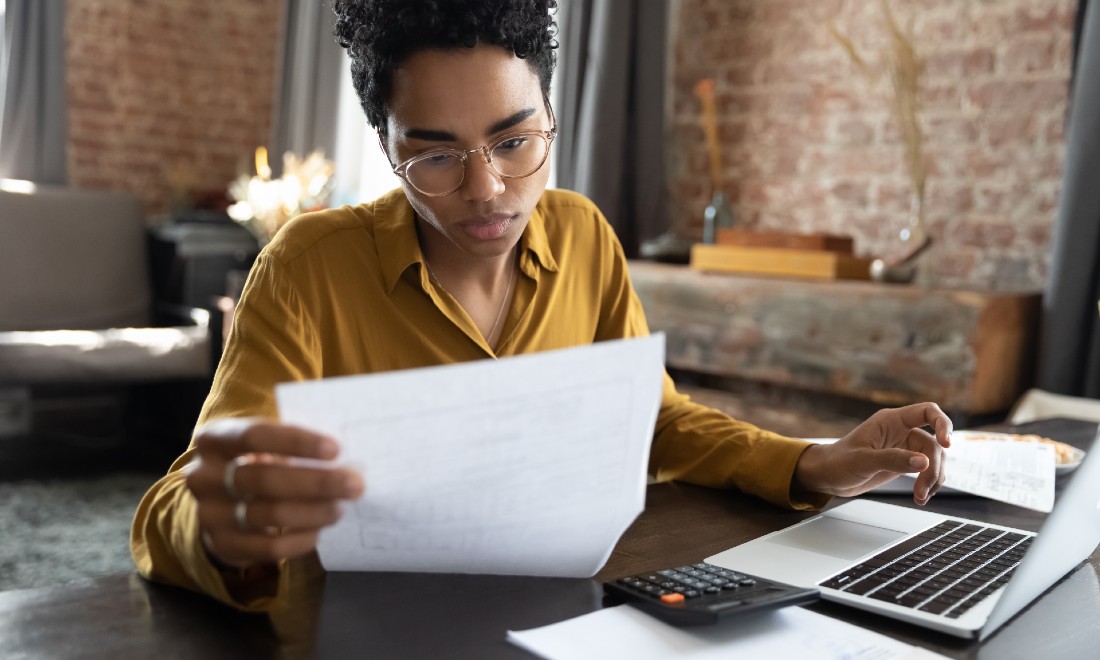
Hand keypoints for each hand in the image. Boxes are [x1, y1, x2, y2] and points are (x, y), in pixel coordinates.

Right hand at [185, 418, 363, 569]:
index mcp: (214, 439)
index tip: (335, 449)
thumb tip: (347, 452)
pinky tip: (319, 531)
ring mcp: (209, 513)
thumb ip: (293, 444)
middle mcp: (203, 476)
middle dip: (316, 482)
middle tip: (354, 484)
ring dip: (313, 512)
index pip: (255, 435)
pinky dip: (299, 539)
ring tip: (340, 508)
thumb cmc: (255, 462)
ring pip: (269, 514)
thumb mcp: (264, 445)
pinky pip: (267, 548)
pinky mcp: (221, 545)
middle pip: (265, 478)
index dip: (296, 442)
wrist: (221, 505)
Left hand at [794, 402, 951, 505]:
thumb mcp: (863, 461)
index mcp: (890, 421)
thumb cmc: (838, 462)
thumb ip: (892, 460)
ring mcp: (904, 447)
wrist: (828, 477)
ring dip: (932, 479)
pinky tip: (921, 497)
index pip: (927, 411)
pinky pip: (927, 470)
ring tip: (920, 497)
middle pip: (933, 443)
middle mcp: (901, 431)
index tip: (947, 444)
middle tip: (922, 489)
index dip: (942, 424)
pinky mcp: (905, 463)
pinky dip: (929, 484)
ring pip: (933, 459)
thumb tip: (922, 462)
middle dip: (933, 468)